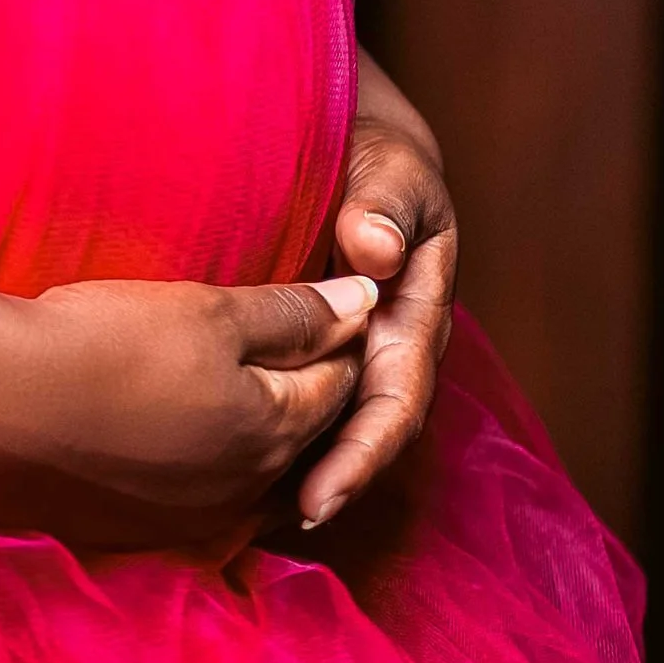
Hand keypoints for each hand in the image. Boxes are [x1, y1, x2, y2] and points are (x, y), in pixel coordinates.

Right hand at [0, 269, 379, 551]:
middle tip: (316, 351)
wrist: (0, 412)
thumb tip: (366, 301)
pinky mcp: (146, 533)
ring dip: (272, 444)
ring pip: (264, 481)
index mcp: (275, 429)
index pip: (339, 382)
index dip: (345, 338)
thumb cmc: (108, 346)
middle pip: (310, 439)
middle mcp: (250, 488)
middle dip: (321, 395)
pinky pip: (212, 506)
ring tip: (265, 404)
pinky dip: (221, 474)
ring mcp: (198, 519)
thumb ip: (291, 312)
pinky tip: (199, 452)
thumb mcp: (206, 311)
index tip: (345, 306)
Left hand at [291, 53, 456, 530]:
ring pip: (338, 422)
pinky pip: (308, 396)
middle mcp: (395, 344)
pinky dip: (284, 432)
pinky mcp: (322, 343)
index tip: (318, 494)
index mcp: (418, 313)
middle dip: (336, 478)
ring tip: (259, 515)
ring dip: (308, 466)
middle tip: (287, 520)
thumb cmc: (376, 156)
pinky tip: (245, 465)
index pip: (395, 399)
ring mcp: (360, 348)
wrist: (356, 141)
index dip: (361, 450)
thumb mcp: (391, 168)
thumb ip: (385, 204)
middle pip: (370, 429)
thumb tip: (374, 250)